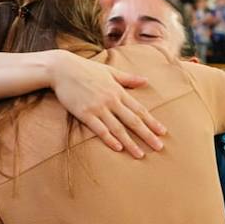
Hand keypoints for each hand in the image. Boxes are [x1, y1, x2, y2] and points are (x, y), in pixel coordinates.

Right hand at [49, 52, 165, 157]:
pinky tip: (118, 148)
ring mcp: (98, 107)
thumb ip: (128, 78)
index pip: (139, 109)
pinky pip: (99, 129)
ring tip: (140, 154)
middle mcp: (111, 100)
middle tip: (159, 147)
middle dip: (147, 135)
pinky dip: (109, 139)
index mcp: (118, 91)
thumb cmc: (86, 69)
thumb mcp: (110, 71)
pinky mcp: (85, 113)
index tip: (162, 132)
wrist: (62, 68)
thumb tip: (146, 81)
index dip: (151, 122)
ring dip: (130, 142)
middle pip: (133, 121)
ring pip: (118, 128)